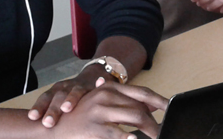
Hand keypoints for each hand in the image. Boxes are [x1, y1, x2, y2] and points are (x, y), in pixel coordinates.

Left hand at [29, 64, 104, 127]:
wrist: (90, 77)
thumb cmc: (72, 96)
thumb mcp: (61, 101)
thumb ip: (52, 113)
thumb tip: (41, 129)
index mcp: (54, 91)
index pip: (44, 98)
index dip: (39, 107)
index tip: (32, 116)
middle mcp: (64, 88)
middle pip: (56, 97)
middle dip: (52, 109)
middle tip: (48, 122)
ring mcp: (77, 86)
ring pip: (72, 92)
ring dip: (69, 100)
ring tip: (66, 109)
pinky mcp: (91, 87)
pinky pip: (90, 91)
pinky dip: (88, 96)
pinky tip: (88, 102)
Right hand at [49, 78, 168, 138]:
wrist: (50, 124)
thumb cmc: (78, 116)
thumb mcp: (100, 102)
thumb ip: (124, 101)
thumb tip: (152, 106)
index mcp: (109, 88)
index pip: (142, 93)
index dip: (160, 101)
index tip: (173, 109)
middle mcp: (106, 95)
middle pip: (141, 108)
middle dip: (156, 123)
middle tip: (164, 132)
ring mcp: (100, 110)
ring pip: (135, 118)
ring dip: (150, 131)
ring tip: (157, 137)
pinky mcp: (94, 127)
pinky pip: (118, 133)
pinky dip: (129, 137)